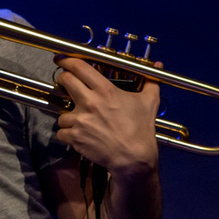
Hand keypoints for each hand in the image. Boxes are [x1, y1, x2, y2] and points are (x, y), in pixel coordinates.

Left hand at [53, 56, 159, 173]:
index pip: (79, 68)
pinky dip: (67, 134)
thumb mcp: (149, 102)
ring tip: (80, 121)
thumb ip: (151, 81)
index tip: (63, 60)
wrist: (133, 158)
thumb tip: (158, 66)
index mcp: (105, 91)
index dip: (68, 62)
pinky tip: (78, 135)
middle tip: (66, 83)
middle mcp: (90, 102)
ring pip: (61, 112)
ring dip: (68, 116)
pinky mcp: (75, 137)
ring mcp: (80, 120)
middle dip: (63, 80)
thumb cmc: (141, 130)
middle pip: (65, 81)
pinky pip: (61, 132)